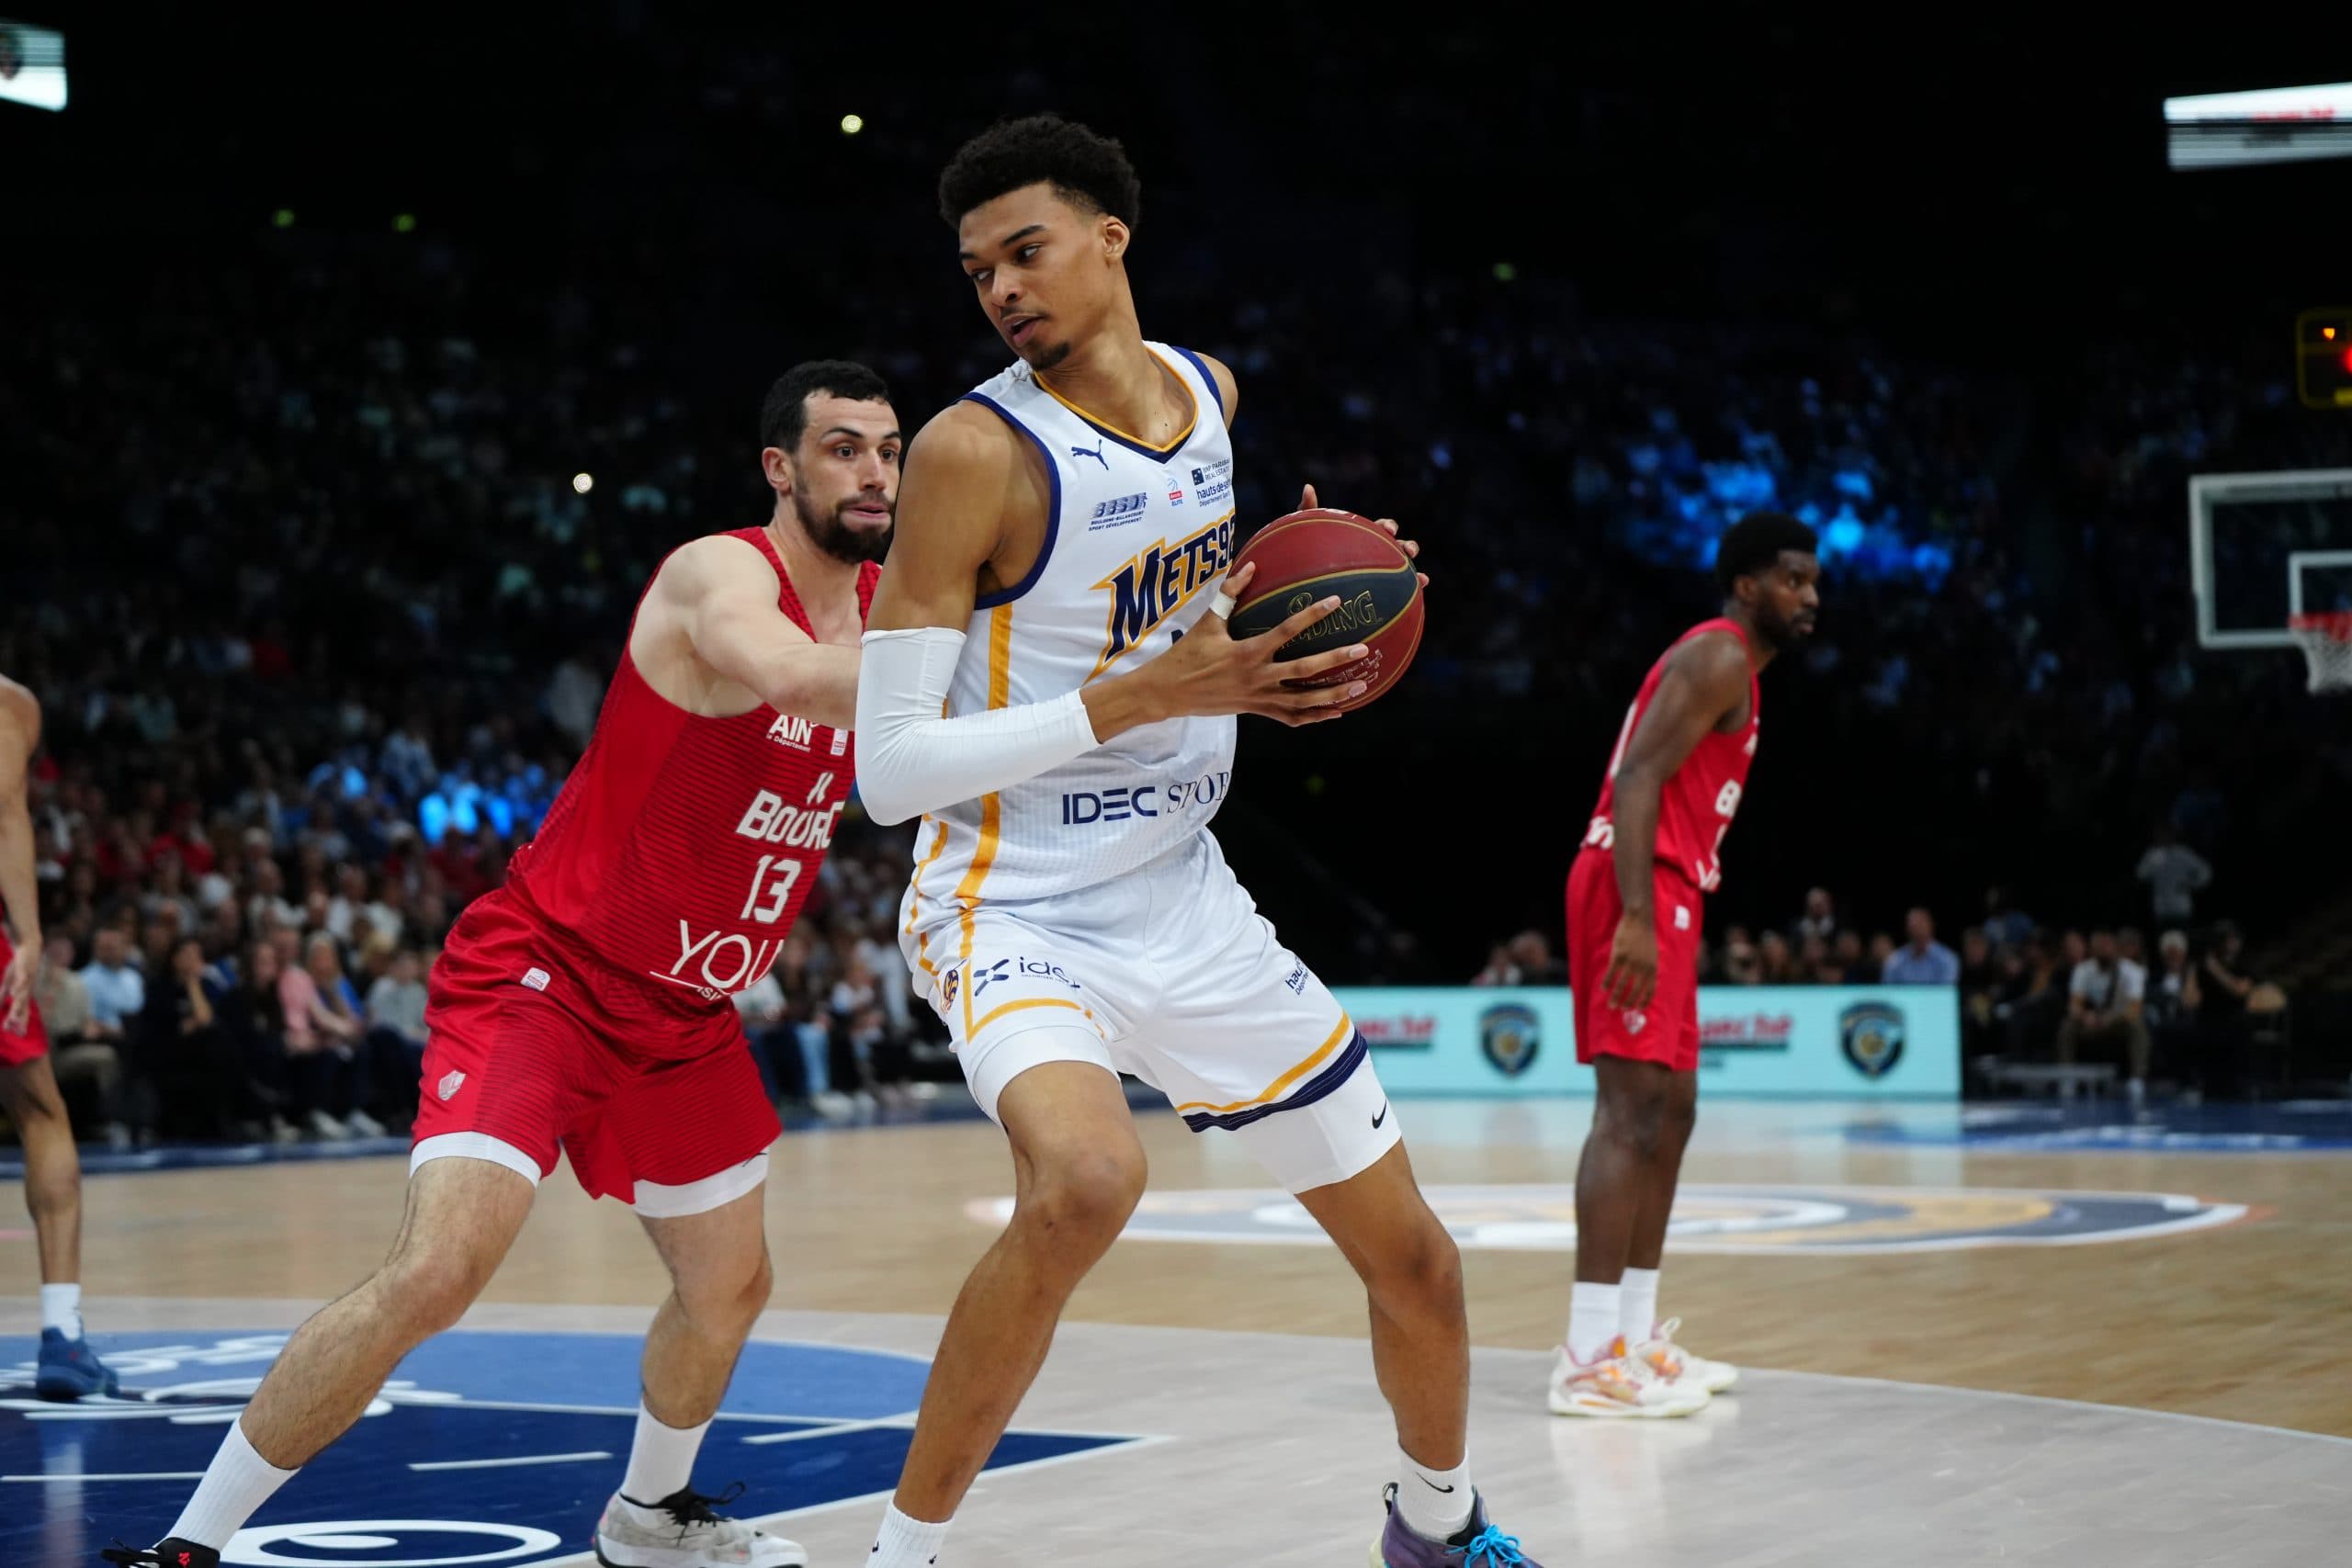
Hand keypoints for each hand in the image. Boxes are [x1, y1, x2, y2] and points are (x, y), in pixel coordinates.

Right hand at [2, 939, 35, 1034]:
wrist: (28, 948)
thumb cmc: (19, 966)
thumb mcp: (9, 982)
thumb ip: (4, 994)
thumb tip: (0, 1005)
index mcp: (24, 992)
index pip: (22, 1010)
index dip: (20, 1021)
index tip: (17, 1033)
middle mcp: (27, 989)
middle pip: (24, 1006)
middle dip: (20, 1019)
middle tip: (18, 1031)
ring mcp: (28, 980)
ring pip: (23, 995)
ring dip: (18, 1006)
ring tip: (14, 1017)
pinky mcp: (25, 970)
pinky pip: (22, 980)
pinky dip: (19, 987)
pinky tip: (14, 993)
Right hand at [1130, 563, 1372, 724]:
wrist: (1168, 693)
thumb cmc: (1187, 654)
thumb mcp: (1207, 622)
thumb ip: (1229, 593)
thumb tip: (1251, 565)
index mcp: (1248, 652)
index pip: (1287, 631)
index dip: (1313, 615)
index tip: (1337, 601)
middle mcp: (1258, 677)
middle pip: (1305, 671)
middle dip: (1336, 660)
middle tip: (1363, 650)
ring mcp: (1259, 698)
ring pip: (1304, 701)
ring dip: (1334, 695)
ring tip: (1361, 687)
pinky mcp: (1256, 711)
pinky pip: (1290, 717)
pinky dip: (1314, 716)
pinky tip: (1337, 712)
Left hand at [1300, 483, 1429, 591]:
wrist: (1306, 580)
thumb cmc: (1306, 553)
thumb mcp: (1306, 532)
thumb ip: (1308, 510)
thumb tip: (1308, 487)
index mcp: (1364, 537)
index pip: (1381, 528)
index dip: (1388, 526)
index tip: (1388, 530)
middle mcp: (1376, 553)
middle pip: (1398, 547)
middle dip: (1407, 546)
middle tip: (1408, 551)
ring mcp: (1379, 573)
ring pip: (1403, 571)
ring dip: (1415, 572)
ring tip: (1421, 578)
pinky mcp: (1379, 592)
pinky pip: (1397, 594)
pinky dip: (1412, 593)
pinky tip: (1419, 595)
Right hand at [1602, 910, 1658, 1009]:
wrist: (1639, 920)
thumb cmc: (1645, 937)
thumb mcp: (1653, 955)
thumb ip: (1650, 969)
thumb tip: (1648, 984)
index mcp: (1653, 968)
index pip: (1650, 991)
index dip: (1643, 1002)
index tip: (1637, 1009)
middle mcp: (1643, 968)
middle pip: (1635, 991)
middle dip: (1627, 1003)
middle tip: (1620, 1009)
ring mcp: (1631, 962)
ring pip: (1622, 985)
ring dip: (1615, 997)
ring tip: (1611, 1005)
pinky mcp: (1619, 955)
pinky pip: (1611, 973)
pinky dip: (1607, 982)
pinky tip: (1603, 988)